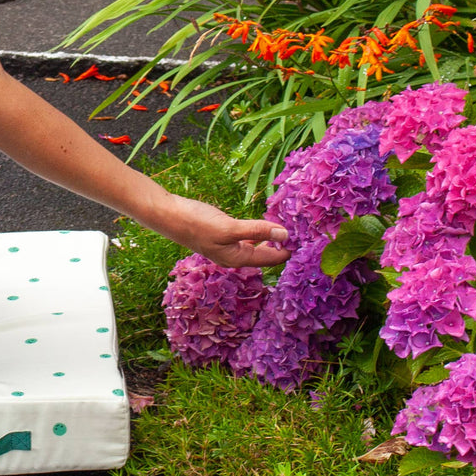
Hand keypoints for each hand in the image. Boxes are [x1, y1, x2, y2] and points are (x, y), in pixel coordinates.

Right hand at [144, 194, 289, 267]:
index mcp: (237, 259)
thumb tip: (285, 235)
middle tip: (301, 234)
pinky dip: (257, 232)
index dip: (288, 251)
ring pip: (255, 246)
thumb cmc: (196, 223)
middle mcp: (234, 256)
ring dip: (270, 239)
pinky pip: (245, 237)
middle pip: (264, 256)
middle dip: (281, 247)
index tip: (306, 240)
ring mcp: (226, 246)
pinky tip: (260, 225)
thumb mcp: (229, 227)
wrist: (168, 215)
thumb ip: (257, 231)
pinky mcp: (221, 235)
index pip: (271, 259)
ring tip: (285, 229)